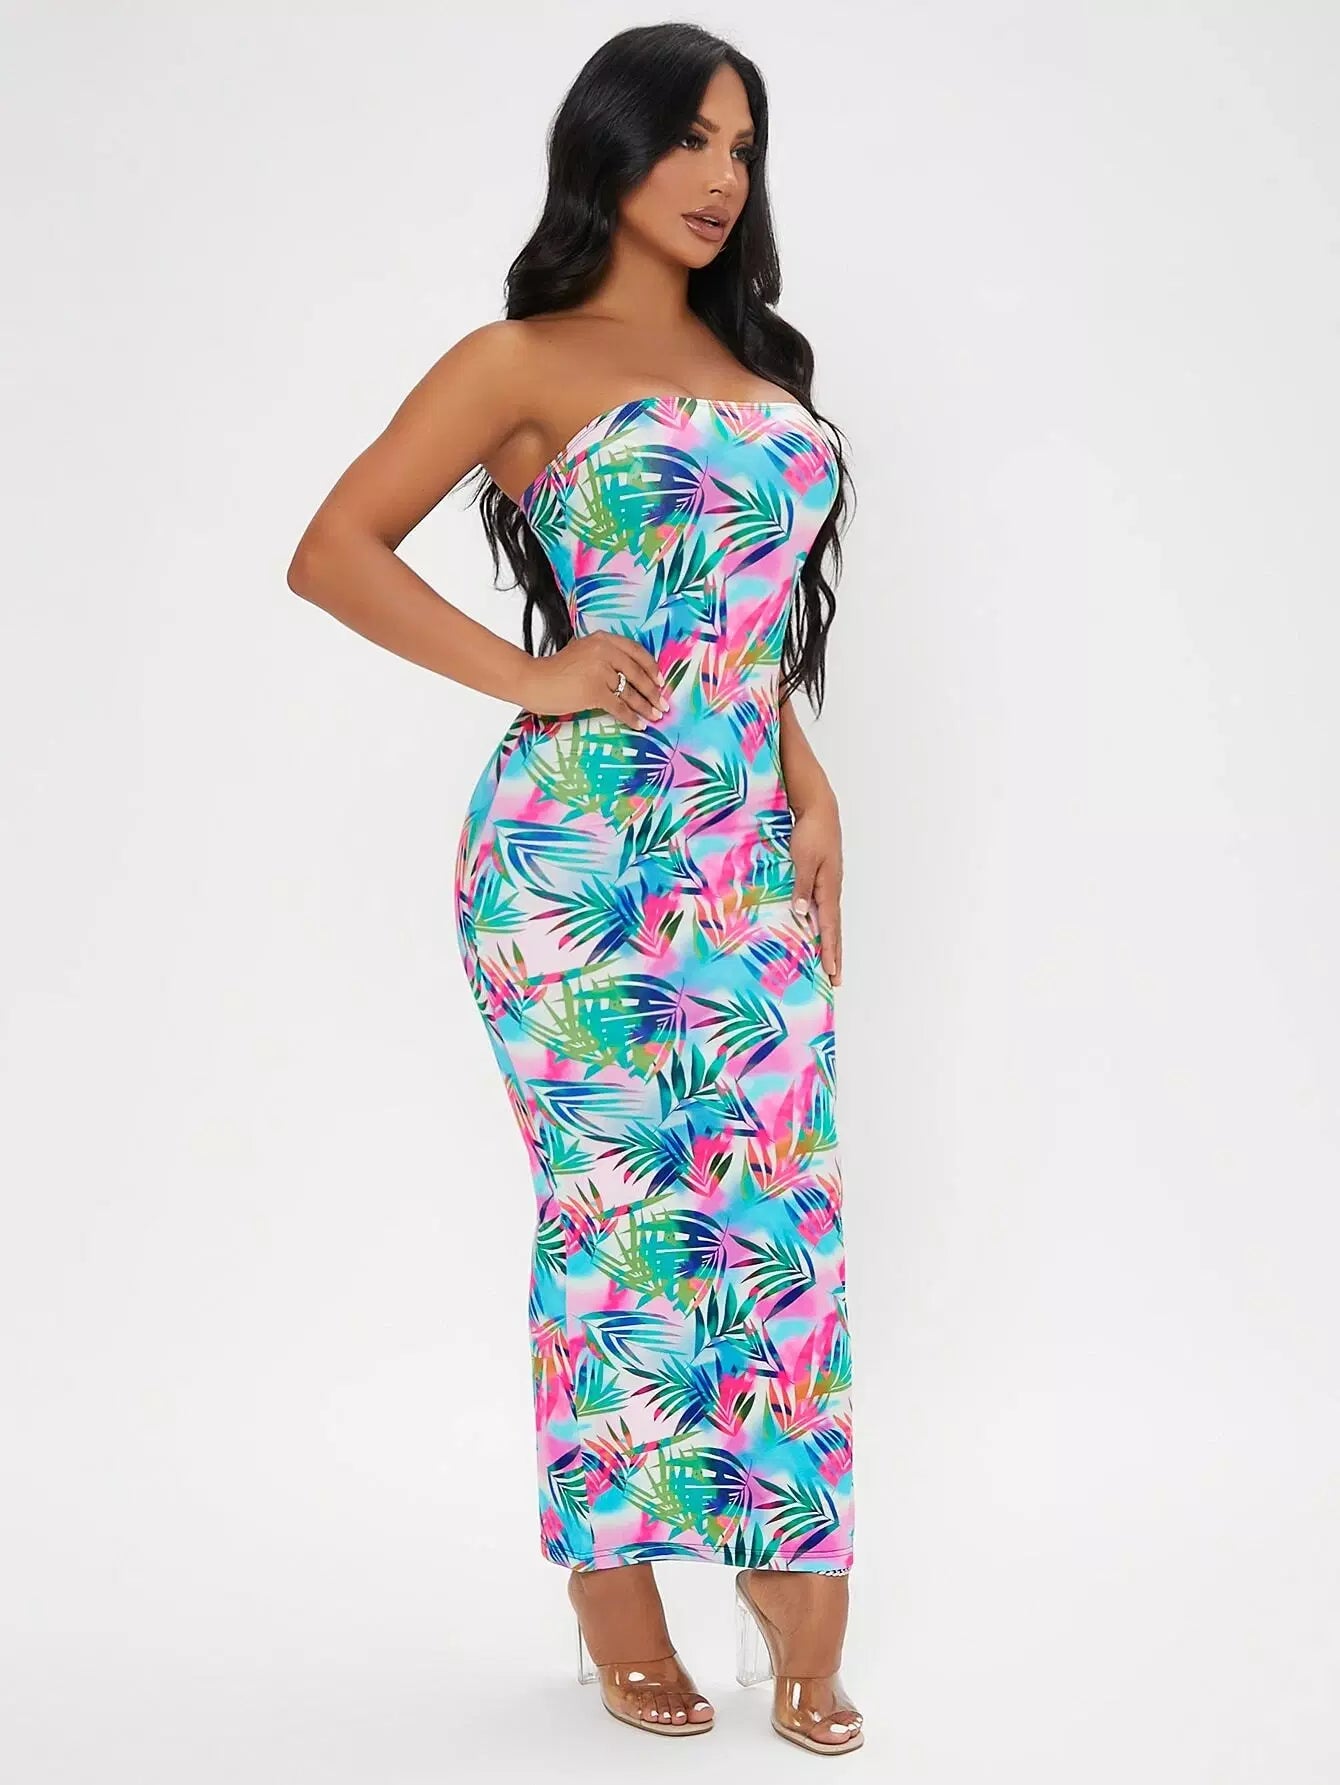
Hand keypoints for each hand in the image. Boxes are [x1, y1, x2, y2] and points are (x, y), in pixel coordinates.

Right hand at [520, 632, 668, 726]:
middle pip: (637, 673)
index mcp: (602, 639)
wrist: (533, 680)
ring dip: (646, 706)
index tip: (660, 681)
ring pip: (631, 692)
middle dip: (653, 692)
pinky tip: (639, 725)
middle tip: (663, 704)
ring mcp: (600, 670)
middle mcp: (604, 651)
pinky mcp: (594, 690)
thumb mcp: (582, 653)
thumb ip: (604, 657)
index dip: (651, 668)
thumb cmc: (555, 671)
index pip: (636, 651)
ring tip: (656, 716)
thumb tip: (630, 677)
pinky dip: (631, 717)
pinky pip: (619, 707)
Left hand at [790, 794, 842, 985]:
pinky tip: (815, 933)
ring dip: (830, 943)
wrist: (818, 809)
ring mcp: (828, 885)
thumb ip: (802, 886)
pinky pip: (823, 909)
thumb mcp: (804, 859)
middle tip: (836, 980)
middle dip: (835, 955)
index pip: (829, 926)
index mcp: (829, 888)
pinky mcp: (822, 879)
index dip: (830, 950)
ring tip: (830, 964)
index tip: (831, 972)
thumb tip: (801, 913)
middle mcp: (831, 890)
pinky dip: (822, 926)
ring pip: (830, 921)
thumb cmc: (811, 831)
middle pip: (834, 928)